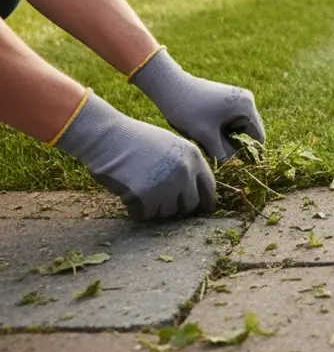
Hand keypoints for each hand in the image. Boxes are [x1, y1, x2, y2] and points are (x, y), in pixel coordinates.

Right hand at [54, 91, 216, 220]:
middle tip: (164, 203)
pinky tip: (129, 198)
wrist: (107, 136)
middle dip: (178, 207)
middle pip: (190, 205)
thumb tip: (192, 190)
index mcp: (193, 157)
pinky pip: (146, 215)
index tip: (205, 209)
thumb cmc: (134, 139)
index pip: (209, 186)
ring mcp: (166, 185)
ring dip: (156, 208)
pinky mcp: (146, 196)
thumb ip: (185, 164)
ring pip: (167, 212)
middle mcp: (184, 172)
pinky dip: (138, 211)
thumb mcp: (170, 144)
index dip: (207, 200)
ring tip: (141, 193)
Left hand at [129, 48, 265, 162]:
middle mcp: (246, 100)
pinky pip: (230, 121)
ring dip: (226, 138)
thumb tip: (234, 166)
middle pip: (249, 133)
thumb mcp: (206, 136)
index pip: (258, 137)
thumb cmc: (188, 109)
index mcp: (246, 106)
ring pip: (238, 128)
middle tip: (216, 152)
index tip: (233, 164)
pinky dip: (220, 130)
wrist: (169, 87)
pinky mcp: (226, 100)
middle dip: (235, 145)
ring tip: (208, 140)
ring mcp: (236, 99)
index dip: (248, 153)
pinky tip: (205, 132)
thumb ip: (223, 155)